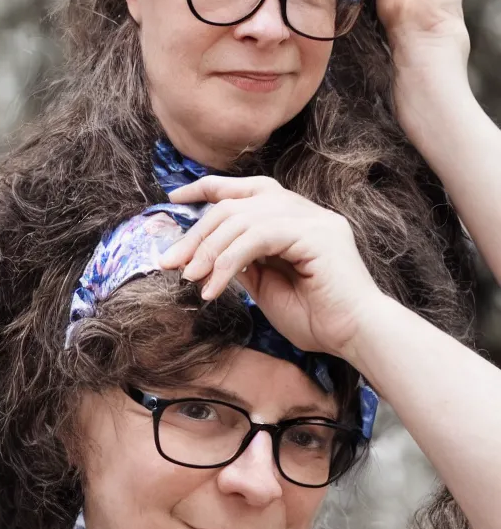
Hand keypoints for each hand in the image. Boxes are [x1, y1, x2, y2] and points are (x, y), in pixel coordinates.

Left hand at [156, 176, 383, 360]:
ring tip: (191, 279)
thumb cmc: (317, 318)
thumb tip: (206, 250)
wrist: (357, 338)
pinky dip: (228, 261)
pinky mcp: (316, 233)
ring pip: (241, 218)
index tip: (173, 199)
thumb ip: (241, 261)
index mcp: (291, 216)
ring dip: (208, 250)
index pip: (243, 190)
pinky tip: (214, 286)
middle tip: (171, 262)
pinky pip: (257, 237)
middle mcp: (302, 209)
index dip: (206, 189)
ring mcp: (312, 218)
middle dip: (197, 234)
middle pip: (233, 205)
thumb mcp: (264, 285)